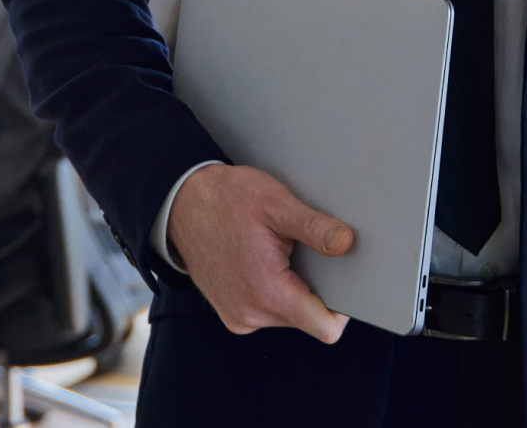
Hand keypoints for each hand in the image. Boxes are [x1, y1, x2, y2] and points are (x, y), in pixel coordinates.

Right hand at [167, 164, 354, 341]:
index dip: (343, 308)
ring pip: (288, 315)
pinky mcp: (232, 313)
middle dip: (315, 289)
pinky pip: (268, 311)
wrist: (181, 204)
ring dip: (293, 288)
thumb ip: (315, 228)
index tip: (345, 283)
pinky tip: (264, 261)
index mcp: (266, 292)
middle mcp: (251, 314)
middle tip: (303, 252)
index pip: (324, 327)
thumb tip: (346, 243)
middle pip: (307, 319)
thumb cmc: (225, 199)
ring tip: (278, 253)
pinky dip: (274, 290)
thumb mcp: (277, 204)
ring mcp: (239, 317)